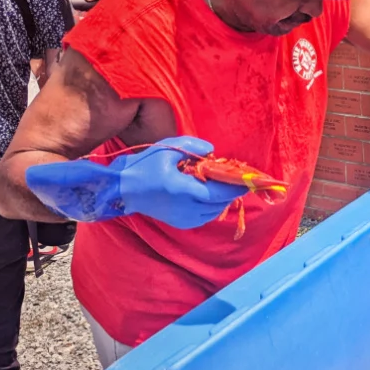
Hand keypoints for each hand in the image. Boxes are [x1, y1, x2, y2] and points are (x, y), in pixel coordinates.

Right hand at [25, 137, 246, 228]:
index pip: (220, 190)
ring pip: (215, 210)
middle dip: (231, 189)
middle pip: (220, 201)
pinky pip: (206, 215)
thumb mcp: (166, 149)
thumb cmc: (141, 167)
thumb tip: (213, 151)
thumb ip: (191, 146)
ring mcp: (183, 219)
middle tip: (237, 175)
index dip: (237, 184)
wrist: (119, 190)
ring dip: (222, 197)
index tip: (250, 177)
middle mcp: (185, 208)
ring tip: (222, 181)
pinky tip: (208, 192)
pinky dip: (212, 204)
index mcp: (182, 190)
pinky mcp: (181, 223)